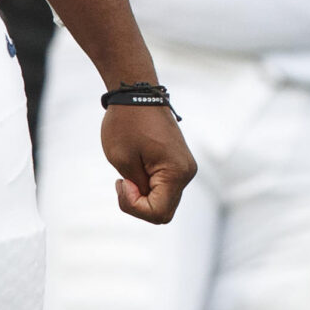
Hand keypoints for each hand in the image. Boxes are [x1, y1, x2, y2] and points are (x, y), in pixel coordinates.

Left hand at [104, 103, 196, 225]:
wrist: (138, 96)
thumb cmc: (127, 125)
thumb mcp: (123, 161)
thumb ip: (136, 189)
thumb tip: (145, 201)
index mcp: (177, 173)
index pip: (157, 213)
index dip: (133, 206)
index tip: (122, 181)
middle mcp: (187, 172)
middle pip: (163, 212)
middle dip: (138, 205)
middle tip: (124, 181)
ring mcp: (184, 168)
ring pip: (164, 201)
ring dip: (143, 196)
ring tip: (128, 174)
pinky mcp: (178, 163)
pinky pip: (164, 189)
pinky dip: (148, 188)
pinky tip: (136, 170)